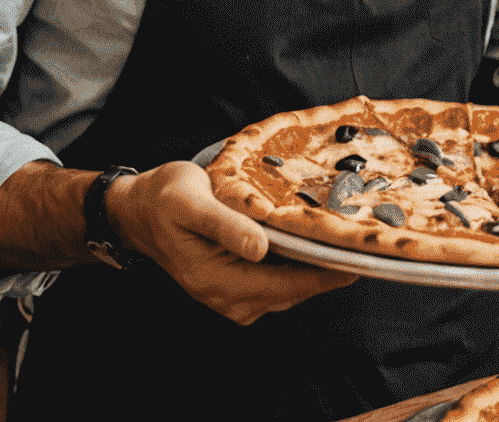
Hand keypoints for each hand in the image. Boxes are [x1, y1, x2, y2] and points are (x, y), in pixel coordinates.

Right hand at [106, 161, 354, 324]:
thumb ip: (226, 226)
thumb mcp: (192, 202)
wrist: (137, 210)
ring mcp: (231, 297)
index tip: (357, 259)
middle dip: (326, 270)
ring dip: (314, 269)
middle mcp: (228, 299)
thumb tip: (260, 248)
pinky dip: (297, 265)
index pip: (286, 285)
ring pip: (288, 288)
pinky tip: (309, 242)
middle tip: (361, 242)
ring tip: (342, 239)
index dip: (324, 274)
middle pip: (293, 290)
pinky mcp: (235, 286)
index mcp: (217, 281)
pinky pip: (276, 282)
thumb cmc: (164, 198)